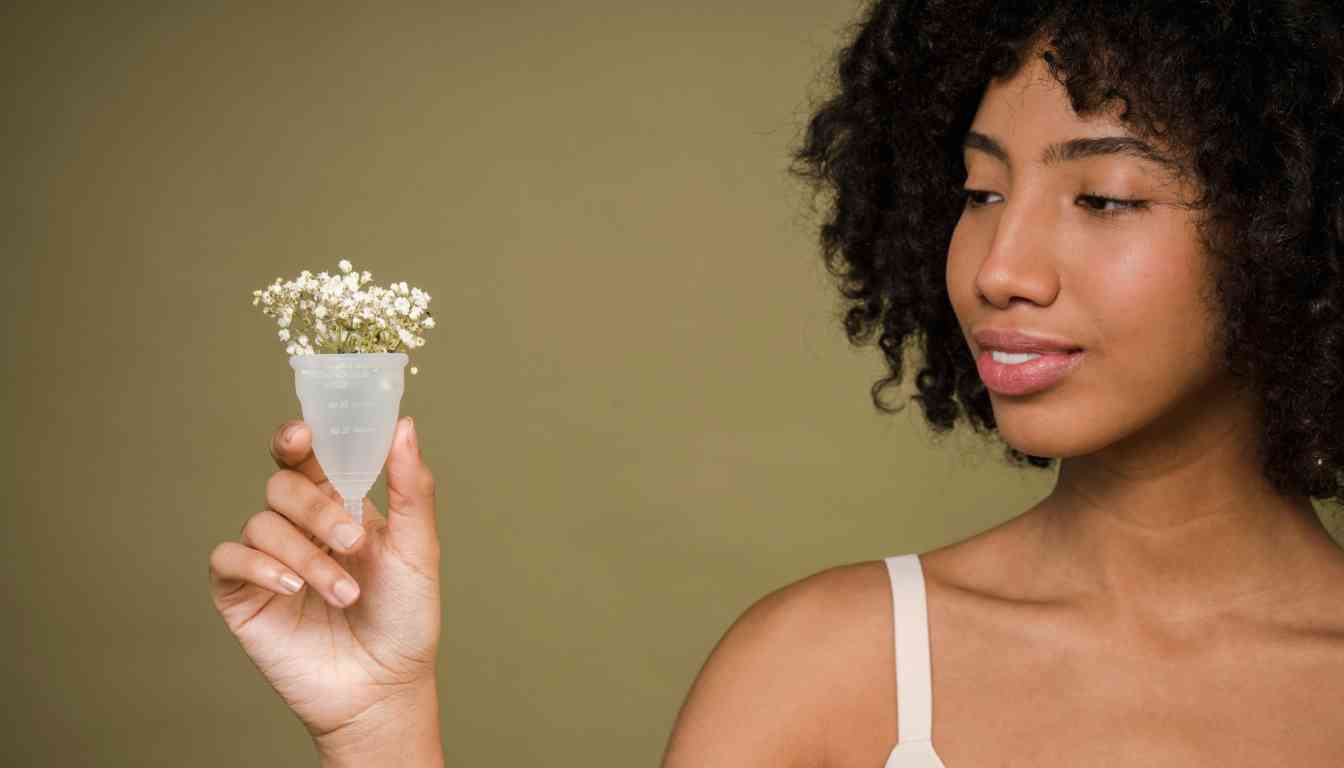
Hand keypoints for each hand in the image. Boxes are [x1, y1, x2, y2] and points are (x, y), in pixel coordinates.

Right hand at [208, 416, 440, 752]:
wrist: (384, 687)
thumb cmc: (404, 618)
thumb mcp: (418, 549)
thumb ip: (411, 488)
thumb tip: (405, 426)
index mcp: (339, 506)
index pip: (308, 458)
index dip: (297, 438)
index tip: (303, 434)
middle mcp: (299, 527)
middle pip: (282, 485)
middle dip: (316, 508)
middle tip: (353, 542)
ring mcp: (268, 559)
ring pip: (262, 524)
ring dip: (307, 555)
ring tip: (345, 594)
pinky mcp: (242, 595)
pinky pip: (229, 559)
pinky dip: (260, 567)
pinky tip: (293, 590)